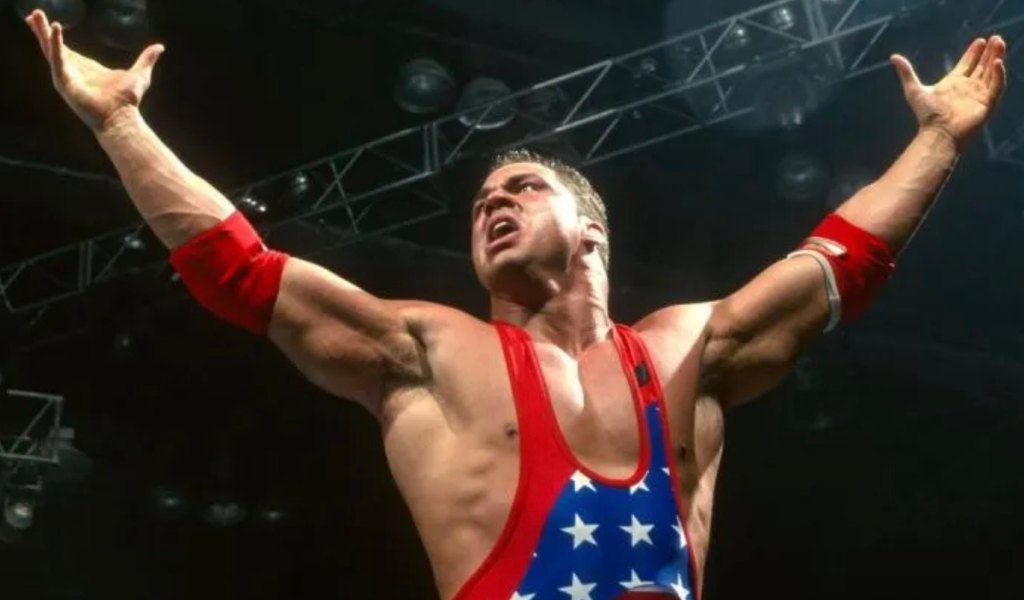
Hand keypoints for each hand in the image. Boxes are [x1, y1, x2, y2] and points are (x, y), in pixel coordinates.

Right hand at [24, 9, 164, 132]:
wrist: (121, 117)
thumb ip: (146, 59)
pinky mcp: (65, 81)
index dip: (55, 36)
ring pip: (49, 49)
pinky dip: (56, 43)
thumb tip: (159, 47)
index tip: (49, 22)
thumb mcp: (139, 73)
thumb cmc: (128, 100)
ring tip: (34, 15)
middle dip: (42, 30)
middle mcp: (73, 71)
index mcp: (85, 68)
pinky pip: (58, 58)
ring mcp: (66, 76)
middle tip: (32, 14)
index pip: (65, 48)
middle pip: (52, 46)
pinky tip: (54, 28)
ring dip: (42, 32)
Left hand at [891, 36, 1007, 149]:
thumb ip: (906, 72)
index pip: (967, 64)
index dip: (974, 52)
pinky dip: (998, 75)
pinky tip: (997, 63)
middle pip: (982, 66)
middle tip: (995, 38)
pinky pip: (996, 86)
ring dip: (996, 58)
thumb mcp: (914, 90)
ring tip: (999, 43)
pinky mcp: (986, 103)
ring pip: (991, 72)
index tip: (980, 40)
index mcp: (954, 83)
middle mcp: (968, 87)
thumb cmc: (927, 115)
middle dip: (989, 52)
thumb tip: (893, 57)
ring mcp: (978, 95)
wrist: (938, 133)